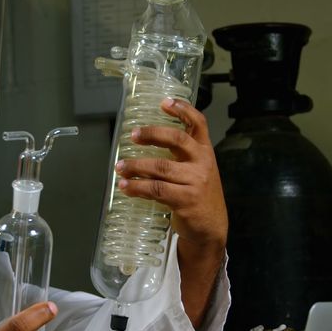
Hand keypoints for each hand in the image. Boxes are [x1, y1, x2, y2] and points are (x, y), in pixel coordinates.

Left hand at [117, 98, 227, 327]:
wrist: (211, 228)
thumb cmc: (199, 196)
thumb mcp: (198, 171)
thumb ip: (182, 156)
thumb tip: (148, 140)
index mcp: (205, 152)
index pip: (199, 124)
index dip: (182, 110)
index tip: (164, 102)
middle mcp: (202, 163)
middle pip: (176, 140)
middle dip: (152, 135)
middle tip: (133, 135)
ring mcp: (195, 182)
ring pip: (160, 168)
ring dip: (136, 166)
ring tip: (120, 167)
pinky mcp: (185, 200)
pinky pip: (156, 190)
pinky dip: (137, 187)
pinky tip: (126, 187)